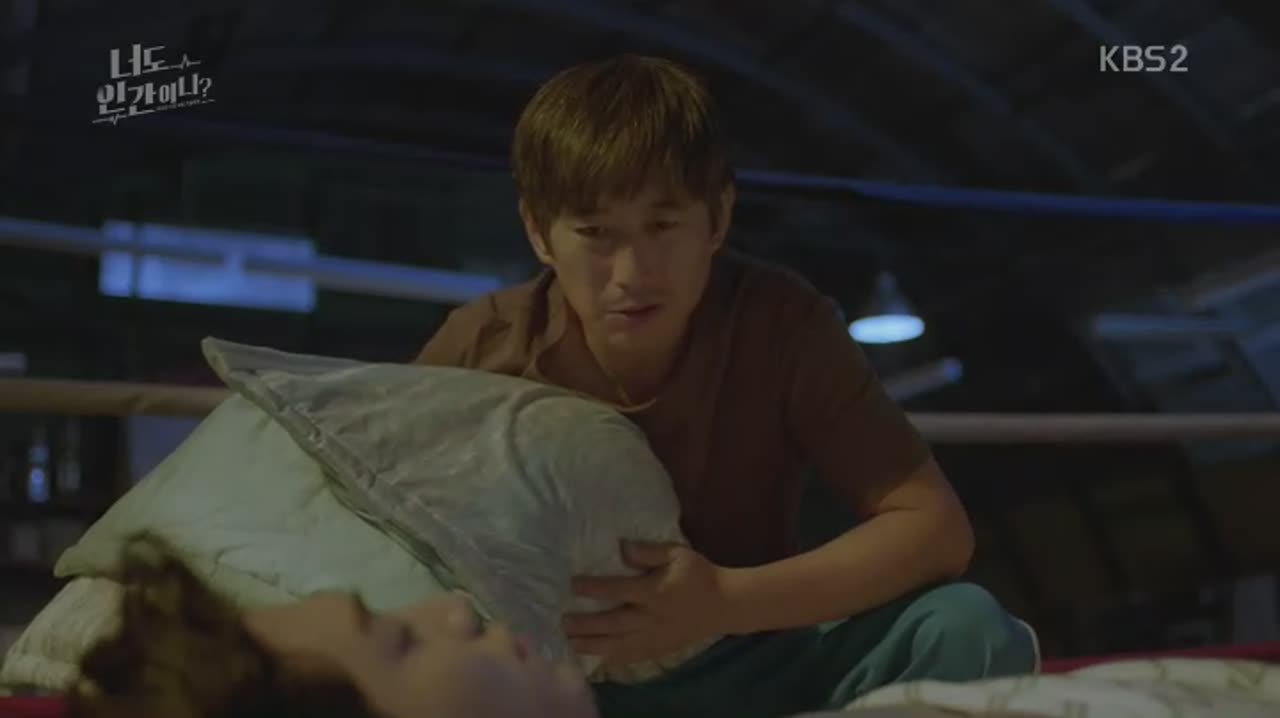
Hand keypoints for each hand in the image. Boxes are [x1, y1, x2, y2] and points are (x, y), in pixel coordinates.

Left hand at [563, 541, 729, 667]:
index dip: (595, 588)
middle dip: (587, 624)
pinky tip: (594, 659)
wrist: (723, 605)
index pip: (620, 590)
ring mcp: (654, 637)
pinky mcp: (658, 649)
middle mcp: (651, 617)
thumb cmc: (698, 575)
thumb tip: (623, 547)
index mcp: (655, 592)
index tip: (573, 585)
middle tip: (563, 622)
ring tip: (570, 643)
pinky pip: (632, 657)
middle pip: (614, 623)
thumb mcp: (678, 554)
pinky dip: (612, 659)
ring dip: (593, 644)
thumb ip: (649, 551)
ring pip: (619, 644)